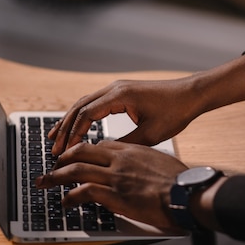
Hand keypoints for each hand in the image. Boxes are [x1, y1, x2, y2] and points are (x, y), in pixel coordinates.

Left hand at [35, 140, 187, 229]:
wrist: (187, 192)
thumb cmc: (180, 181)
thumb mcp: (160, 163)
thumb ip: (144, 162)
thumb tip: (141, 169)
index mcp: (132, 149)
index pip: (100, 145)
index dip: (83, 150)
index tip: (76, 157)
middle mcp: (120, 159)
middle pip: (81, 151)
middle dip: (62, 158)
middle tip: (51, 166)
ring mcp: (115, 176)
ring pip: (75, 170)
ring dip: (55, 176)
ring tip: (44, 183)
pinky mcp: (114, 194)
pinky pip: (82, 192)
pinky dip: (69, 197)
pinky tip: (65, 202)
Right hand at [49, 78, 200, 155]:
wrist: (191, 95)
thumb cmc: (175, 112)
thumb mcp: (150, 134)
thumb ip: (124, 144)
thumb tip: (102, 156)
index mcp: (120, 96)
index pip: (86, 114)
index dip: (72, 134)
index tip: (64, 151)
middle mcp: (115, 89)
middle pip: (80, 107)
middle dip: (65, 128)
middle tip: (53, 147)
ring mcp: (118, 89)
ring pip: (85, 104)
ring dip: (71, 121)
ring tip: (56, 138)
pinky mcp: (123, 93)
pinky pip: (96, 104)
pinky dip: (84, 117)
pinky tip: (79, 128)